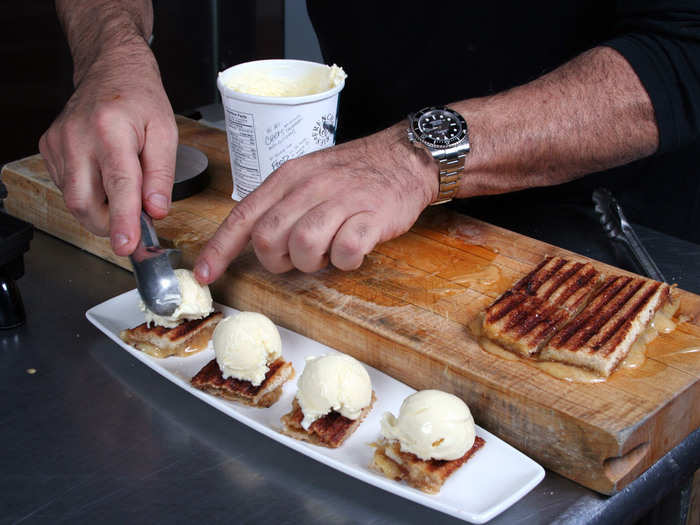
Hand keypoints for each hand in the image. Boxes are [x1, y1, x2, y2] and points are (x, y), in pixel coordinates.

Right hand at [39, 42, 177, 255]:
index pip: (118, 186)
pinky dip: (88, 192)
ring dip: (100, 207)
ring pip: (73, 199)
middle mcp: (77, 137)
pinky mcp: (48, 148)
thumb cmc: (141, 98)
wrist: (110, 69)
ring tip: (121, 188)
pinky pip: (66, 186)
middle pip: (84, 203)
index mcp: (110, 130)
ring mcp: (58, 143)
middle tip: (132, 221)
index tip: (126, 245)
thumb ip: (161, 174)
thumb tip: (156, 210)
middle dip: (108, 224)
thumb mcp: (166, 132)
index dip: (122, 220)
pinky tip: (102, 174)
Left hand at [194, 123, 438, 282]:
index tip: (205, 274)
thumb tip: (256, 239)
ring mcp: (340, 200)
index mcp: (287, 177)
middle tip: (298, 258)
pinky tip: (353, 250)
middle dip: (276, 261)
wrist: (404, 157)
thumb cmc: (353, 173)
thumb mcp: (308, 176)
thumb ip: (280, 204)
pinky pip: (345, 251)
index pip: (243, 216)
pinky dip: (345, 261)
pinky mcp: (370, 216)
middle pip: (268, 238)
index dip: (220, 248)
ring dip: (312, 262)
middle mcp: (309, 186)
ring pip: (303, 246)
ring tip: (328, 252)